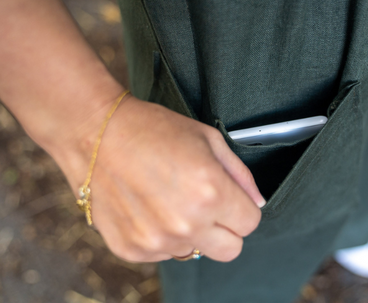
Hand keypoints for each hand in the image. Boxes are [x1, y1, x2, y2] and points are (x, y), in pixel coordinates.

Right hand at [53, 95, 264, 262]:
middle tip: (206, 205)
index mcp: (211, 193)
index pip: (251, 223)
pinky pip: (163, 254)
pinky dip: (160, 236)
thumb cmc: (152, 130)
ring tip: (168, 199)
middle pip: (230, 249)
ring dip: (190, 232)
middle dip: (225, 229)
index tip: (228, 197)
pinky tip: (148, 208)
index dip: (242, 208)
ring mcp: (156, 240)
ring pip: (195, 252)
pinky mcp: (131, 249)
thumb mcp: (209, 140)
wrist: (94, 133)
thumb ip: (241, 175)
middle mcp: (186, 223)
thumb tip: (257, 201)